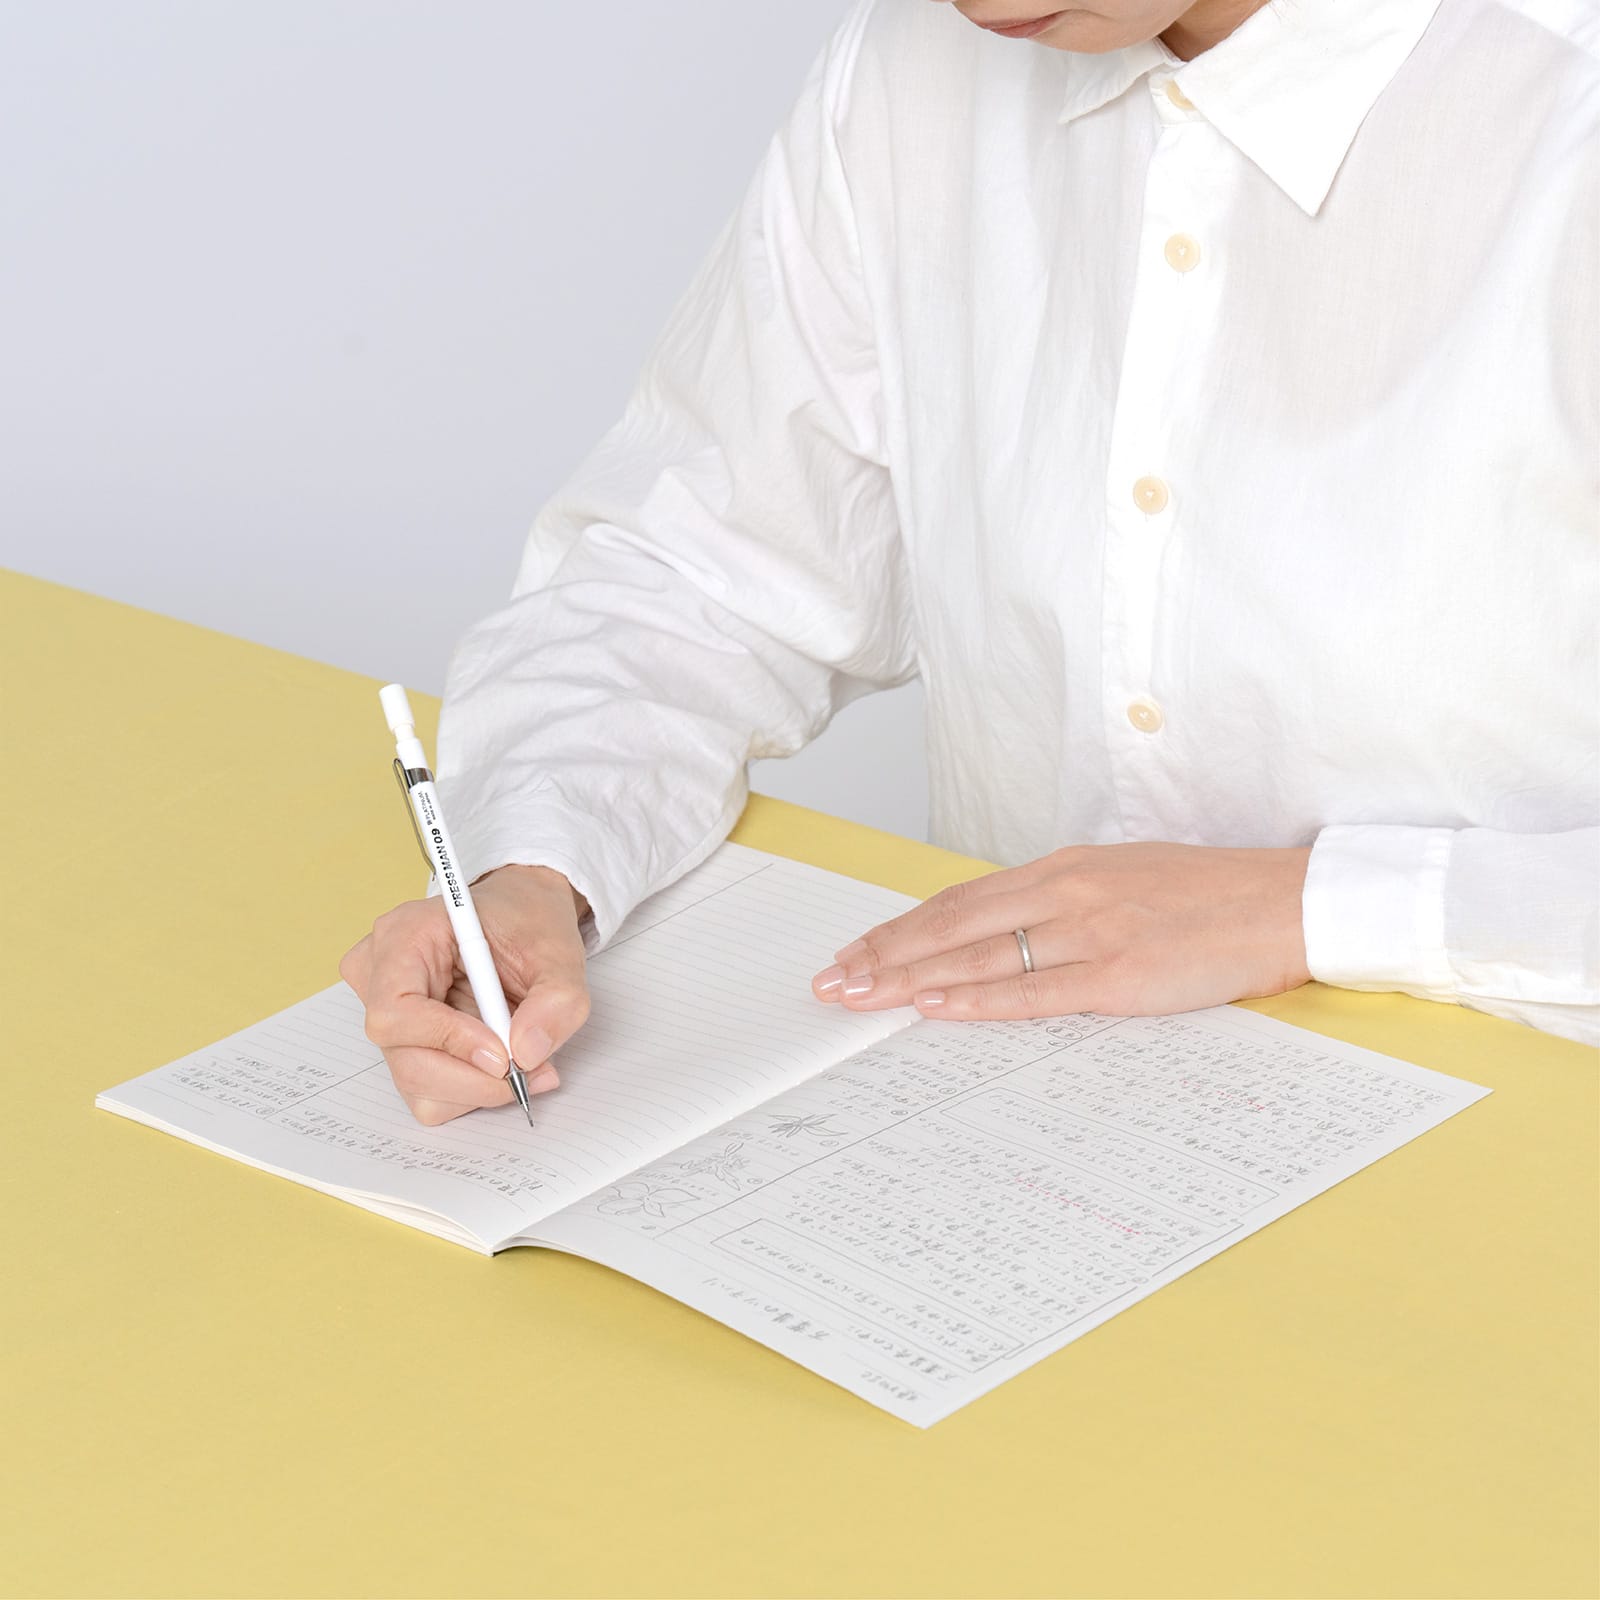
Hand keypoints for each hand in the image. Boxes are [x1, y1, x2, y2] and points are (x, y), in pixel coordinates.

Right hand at [339, 865, 590, 1123]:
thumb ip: (556, 1001)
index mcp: (406, 935)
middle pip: (405, 1059)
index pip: (396, 1009)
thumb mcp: (560, 952)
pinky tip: (504, 1063)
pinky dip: (472, 1089)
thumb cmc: (528, 922)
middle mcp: (380, 974)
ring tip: (527, 1062)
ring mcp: (388, 1012)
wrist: (523, 918)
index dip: (447, 1040)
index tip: (502, 1054)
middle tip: (529, 1073)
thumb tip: (527, 1054)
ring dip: (477, 1087)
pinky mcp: (404, 1043)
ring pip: (417, 1083)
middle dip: (473, 1079)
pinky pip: (428, 1090)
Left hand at [811, 842, 1311, 1019]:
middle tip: (832, 980)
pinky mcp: (1119, 974)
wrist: (1283, 903)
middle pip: (952, 924)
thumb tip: (1003, 931)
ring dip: (911, 979)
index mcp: (1063, 868)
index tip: (856, 951)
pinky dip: (977, 1001)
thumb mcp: (1120, 880)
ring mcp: (1090, 931)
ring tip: (860, 997)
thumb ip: (1060, 902)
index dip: (901, 928)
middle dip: (884, 954)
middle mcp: (1065, 891)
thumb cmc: (1206, 896)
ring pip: (979, 956)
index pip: (959, 900)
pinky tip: (934, 1008)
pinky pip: (1033, 991)